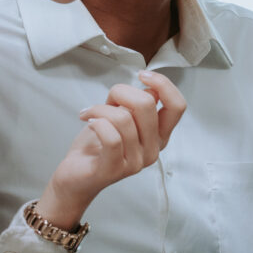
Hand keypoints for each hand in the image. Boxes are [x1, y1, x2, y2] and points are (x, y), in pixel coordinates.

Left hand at [36, 71, 186, 229]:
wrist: (75, 176)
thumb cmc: (97, 145)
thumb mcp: (121, 117)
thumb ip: (138, 105)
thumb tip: (152, 87)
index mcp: (159, 136)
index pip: (177, 106)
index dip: (163, 84)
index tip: (142, 75)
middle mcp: (153, 150)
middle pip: (147, 105)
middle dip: (121, 91)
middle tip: (107, 98)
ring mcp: (136, 162)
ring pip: (123, 118)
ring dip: (100, 109)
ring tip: (90, 113)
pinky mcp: (114, 169)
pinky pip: (111, 137)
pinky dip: (96, 122)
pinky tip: (87, 122)